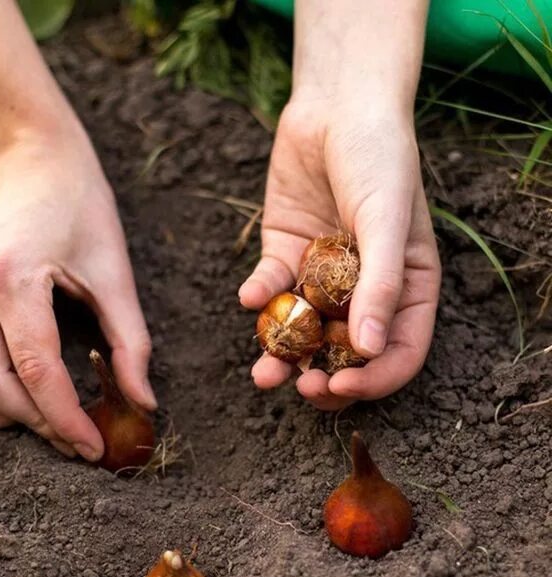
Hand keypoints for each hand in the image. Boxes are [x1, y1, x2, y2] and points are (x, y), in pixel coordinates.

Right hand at [0, 129, 154, 458]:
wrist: (30, 159)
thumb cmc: (80, 206)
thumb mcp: (116, 271)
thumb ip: (131, 342)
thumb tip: (144, 404)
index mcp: (12, 274)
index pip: (36, 368)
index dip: (67, 418)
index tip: (94, 448)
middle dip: (36, 424)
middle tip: (77, 441)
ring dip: (1, 417)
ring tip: (47, 425)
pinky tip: (15, 401)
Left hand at [239, 98, 440, 410]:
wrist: (335, 107)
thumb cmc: (379, 158)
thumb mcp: (389, 221)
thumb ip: (382, 285)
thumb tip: (369, 350)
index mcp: (406, 289)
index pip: (398, 352)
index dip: (374, 379)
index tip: (342, 387)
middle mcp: (364, 290)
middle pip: (346, 353)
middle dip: (323, 378)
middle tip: (301, 388)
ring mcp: (322, 277)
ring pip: (303, 332)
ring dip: (282, 356)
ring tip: (264, 373)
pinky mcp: (285, 256)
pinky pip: (272, 289)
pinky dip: (260, 297)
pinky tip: (250, 295)